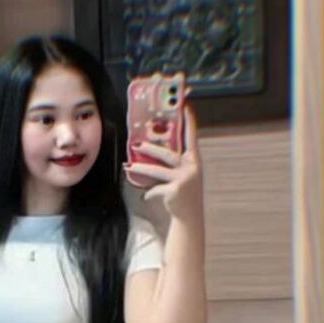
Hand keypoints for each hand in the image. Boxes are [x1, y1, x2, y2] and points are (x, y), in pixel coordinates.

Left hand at [123, 105, 202, 221]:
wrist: (189, 216)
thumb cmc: (185, 192)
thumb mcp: (185, 173)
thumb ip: (176, 161)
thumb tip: (156, 147)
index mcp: (194, 160)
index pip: (191, 135)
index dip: (188, 120)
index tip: (184, 105)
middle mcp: (191, 167)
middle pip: (167, 153)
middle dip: (150, 148)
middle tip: (136, 145)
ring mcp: (183, 179)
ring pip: (157, 171)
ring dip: (141, 169)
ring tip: (129, 167)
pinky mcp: (174, 191)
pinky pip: (155, 189)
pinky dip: (148, 193)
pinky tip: (145, 196)